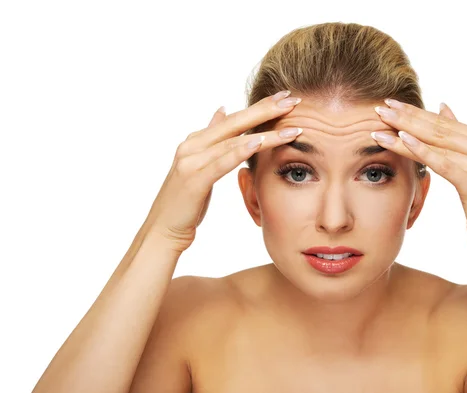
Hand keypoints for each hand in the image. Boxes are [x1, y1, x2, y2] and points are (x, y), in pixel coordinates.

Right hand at [144, 90, 303, 252]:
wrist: (163, 230)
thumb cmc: (186, 201)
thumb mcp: (201, 165)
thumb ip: (212, 138)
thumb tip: (222, 110)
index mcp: (197, 141)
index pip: (234, 119)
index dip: (260, 106)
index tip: (286, 96)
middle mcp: (192, 146)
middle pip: (235, 123)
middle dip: (266, 110)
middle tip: (293, 100)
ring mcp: (191, 161)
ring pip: (233, 141)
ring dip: (265, 133)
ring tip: (291, 127)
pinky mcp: (193, 180)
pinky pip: (220, 163)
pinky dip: (239, 152)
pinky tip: (258, 143)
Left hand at [370, 100, 466, 257]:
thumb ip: (459, 137)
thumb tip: (443, 106)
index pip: (443, 123)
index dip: (415, 112)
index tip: (390, 104)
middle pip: (438, 129)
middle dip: (406, 118)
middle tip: (379, 108)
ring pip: (436, 143)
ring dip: (405, 132)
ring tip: (380, 123)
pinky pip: (442, 163)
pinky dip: (421, 150)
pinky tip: (401, 139)